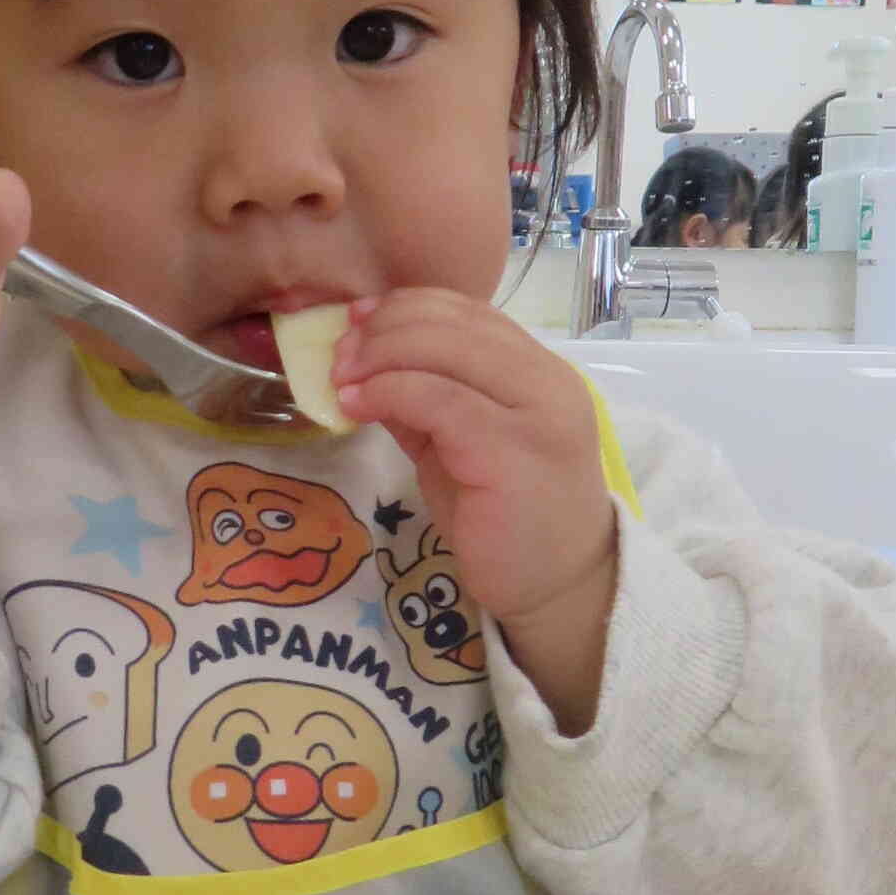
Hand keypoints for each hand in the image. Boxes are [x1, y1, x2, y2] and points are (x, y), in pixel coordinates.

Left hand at [332, 292, 616, 730]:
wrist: (557, 588)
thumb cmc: (508, 521)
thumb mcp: (460, 446)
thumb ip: (427, 402)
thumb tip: (364, 364)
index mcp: (539, 371)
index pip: (470, 312)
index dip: (406, 306)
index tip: (356, 320)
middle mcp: (547, 381)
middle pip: (455, 323)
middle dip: (385, 328)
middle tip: (338, 353)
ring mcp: (535, 413)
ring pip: (445, 351)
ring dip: (379, 356)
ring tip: (338, 378)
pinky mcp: (511, 450)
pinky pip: (438, 400)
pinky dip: (387, 393)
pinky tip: (354, 406)